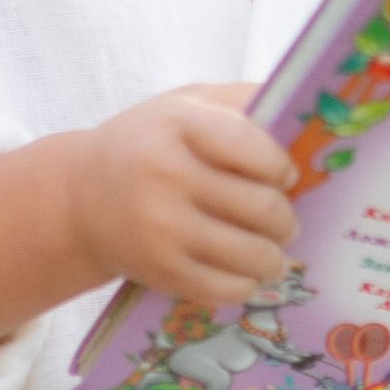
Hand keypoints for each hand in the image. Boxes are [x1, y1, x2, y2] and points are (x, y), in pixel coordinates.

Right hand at [69, 85, 295, 312]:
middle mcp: (168, 177)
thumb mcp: (186, 103)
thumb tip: (309, 115)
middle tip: (283, 220)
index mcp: (180, 127)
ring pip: (253, 255)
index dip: (283, 167)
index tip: (284, 175)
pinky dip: (247, 284)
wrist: (80, 197)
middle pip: (263, 208)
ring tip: (271, 249)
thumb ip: (242, 101)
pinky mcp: (160, 271)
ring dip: (274, 256)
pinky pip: (227, 289)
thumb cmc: (149, 143)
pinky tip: (244, 272)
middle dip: (286, 219)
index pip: (257, 149)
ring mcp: (162, 229)